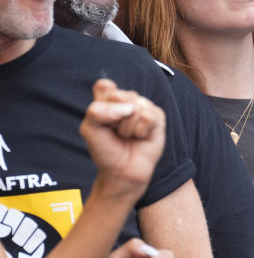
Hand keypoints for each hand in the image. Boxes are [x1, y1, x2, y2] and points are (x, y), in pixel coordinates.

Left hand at [79, 79, 165, 195]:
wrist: (122, 171)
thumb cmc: (106, 149)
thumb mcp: (90, 129)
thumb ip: (99, 111)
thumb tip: (129, 108)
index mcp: (109, 100)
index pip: (105, 86)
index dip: (102, 102)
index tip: (102, 120)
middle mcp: (127, 101)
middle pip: (118, 95)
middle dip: (113, 118)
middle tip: (115, 131)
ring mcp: (144, 107)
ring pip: (134, 106)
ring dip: (127, 127)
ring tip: (128, 136)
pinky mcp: (158, 117)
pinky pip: (148, 115)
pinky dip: (141, 130)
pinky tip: (141, 137)